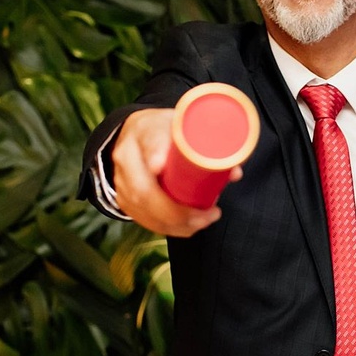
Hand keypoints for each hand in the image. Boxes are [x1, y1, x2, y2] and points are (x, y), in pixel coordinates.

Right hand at [111, 108, 242, 237]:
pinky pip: (144, 219)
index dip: (155, 153)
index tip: (160, 166)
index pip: (149, 141)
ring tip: (205, 221)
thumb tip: (234, 173)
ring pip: (144, 209)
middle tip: (208, 215)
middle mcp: (127, 155)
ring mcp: (121, 180)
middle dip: (177, 211)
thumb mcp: (188, 128)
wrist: (137, 136)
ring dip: (177, 223)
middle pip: (144, 188)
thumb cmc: (169, 132)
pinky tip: (189, 227)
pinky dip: (169, 228)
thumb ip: (213, 145)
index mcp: (145, 130)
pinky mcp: (124, 199)